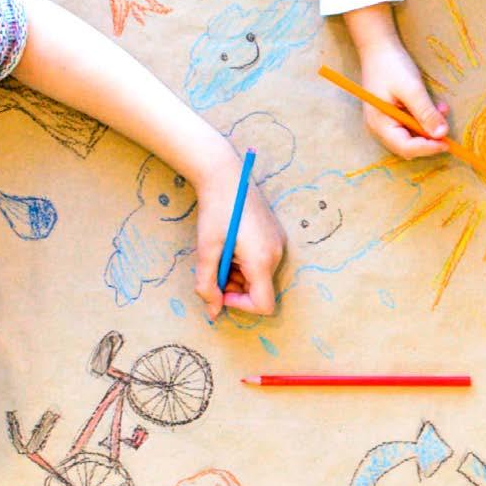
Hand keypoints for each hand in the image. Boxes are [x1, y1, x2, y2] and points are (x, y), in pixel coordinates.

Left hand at [193, 156, 284, 320]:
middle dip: (235, 287)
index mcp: (261, 260)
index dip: (240, 306)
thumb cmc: (216, 210)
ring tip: (222, 252)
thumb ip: (208, 284)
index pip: (263, 305)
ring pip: (259, 278)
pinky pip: (262, 263)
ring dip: (238, 275)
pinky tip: (232, 244)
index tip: (220, 291)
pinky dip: (245, 263)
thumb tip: (212, 310)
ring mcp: (278, 245)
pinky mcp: (275, 237)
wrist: (227, 175)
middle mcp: (276, 255)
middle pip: (259, 291)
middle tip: (214, 267)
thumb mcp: (207, 249)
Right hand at [345, 3, 448, 159]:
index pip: (405, 147)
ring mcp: (385, 122)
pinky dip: (424, 121)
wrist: (378, 46)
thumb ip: (426, 112)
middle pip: (408, 147)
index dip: (427, 148)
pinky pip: (410, 126)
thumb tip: (442, 134)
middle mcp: (380, 128)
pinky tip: (435, 108)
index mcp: (380, 124)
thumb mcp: (411, 88)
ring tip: (442, 110)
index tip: (446, 143)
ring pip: (411, 137)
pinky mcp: (392, 116)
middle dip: (428, 140)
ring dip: (428, 128)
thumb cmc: (391, 65)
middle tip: (447, 129)